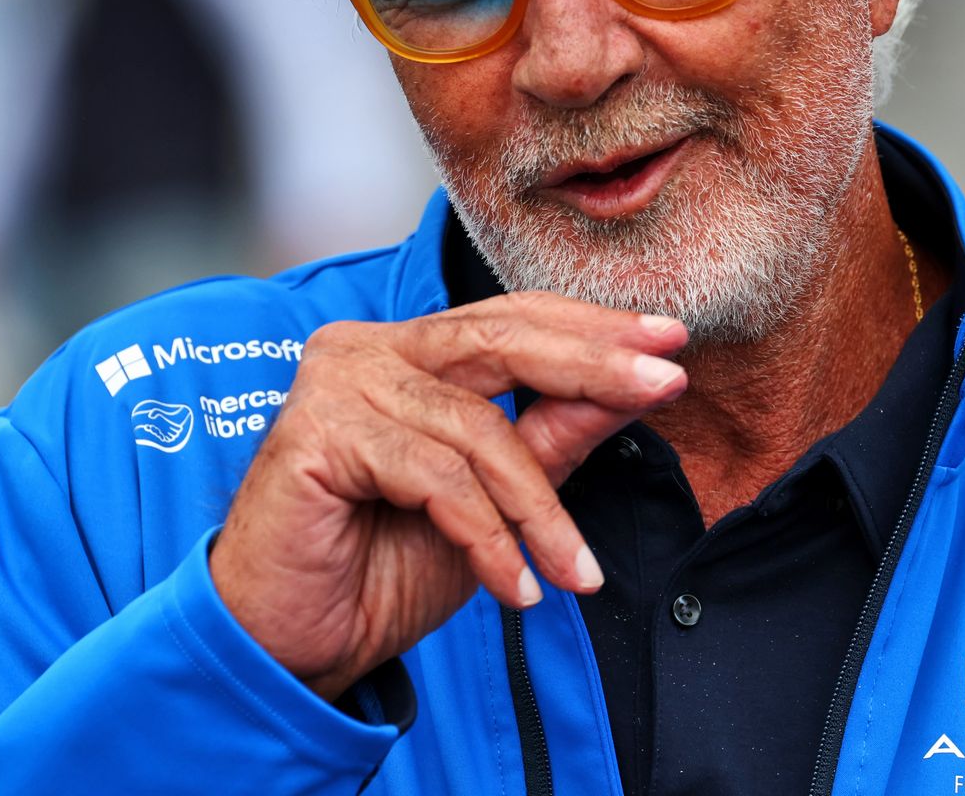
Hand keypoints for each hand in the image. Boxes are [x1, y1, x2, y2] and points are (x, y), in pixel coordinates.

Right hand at [209, 292, 689, 699]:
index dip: (593, 330)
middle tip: (666, 382)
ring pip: (476, 428)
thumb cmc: (383, 569)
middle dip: (593, 364)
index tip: (672, 343)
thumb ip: (552, 437)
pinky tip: (516, 588)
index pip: (513, 319)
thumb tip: (635, 384)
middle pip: (500, 339)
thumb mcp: (496, 504)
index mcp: (408, 351)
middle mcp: (368, 348)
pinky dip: (488, 538)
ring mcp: (337, 382)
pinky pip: (435, 476)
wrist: (293, 645)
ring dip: (540, 511)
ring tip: (577, 572)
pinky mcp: (317, 430)